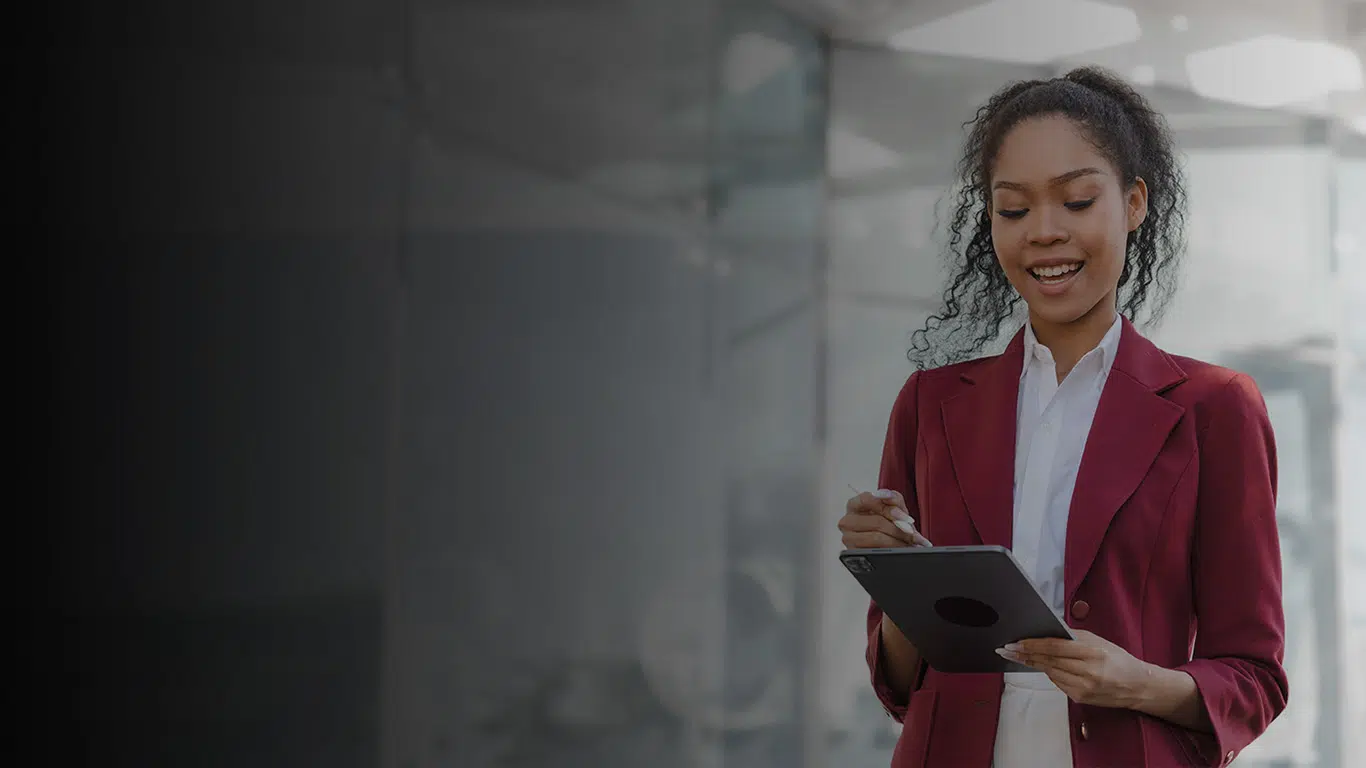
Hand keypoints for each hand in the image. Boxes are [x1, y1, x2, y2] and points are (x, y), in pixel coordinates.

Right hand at [837, 488, 931, 548]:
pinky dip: (894, 551)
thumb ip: (893, 499)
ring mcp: (849, 538)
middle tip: (914, 534)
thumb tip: (890, 497)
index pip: (868, 499)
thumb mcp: (892, 507)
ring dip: (899, 541)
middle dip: (900, 528)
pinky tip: (904, 550)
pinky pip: (876, 552)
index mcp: (854, 504)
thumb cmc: (886, 522)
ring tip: (913, 543)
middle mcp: (847, 520)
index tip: (906, 517)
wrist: (883, 543)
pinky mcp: (853, 553)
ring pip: (877, 538)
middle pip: (876, 522)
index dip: (888, 507)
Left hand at [996, 629, 1154, 708]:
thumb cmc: (1118, 660)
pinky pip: (1057, 682)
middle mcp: (1088, 672)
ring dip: (1032, 663)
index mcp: (1093, 654)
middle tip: (1006, 649)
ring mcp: (1083, 687)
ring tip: (1016, 655)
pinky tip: (1040, 666)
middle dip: (1025, 654)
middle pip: (1048, 661)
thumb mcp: (1098, 641)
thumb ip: (1073, 637)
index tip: (1016, 641)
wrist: (1138, 686)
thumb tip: (1048, 630)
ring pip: (1050, 672)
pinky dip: (1049, 672)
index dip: (1033, 644)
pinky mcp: (1080, 698)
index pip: (1055, 647)